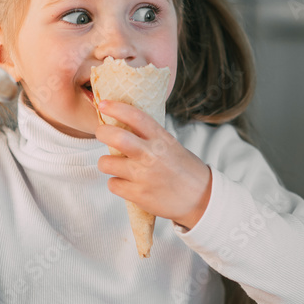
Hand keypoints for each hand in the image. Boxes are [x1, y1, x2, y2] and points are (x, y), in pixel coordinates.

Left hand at [95, 100, 211, 229]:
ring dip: (106, 163)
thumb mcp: (172, 146)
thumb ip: (150, 137)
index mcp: (161, 140)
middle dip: (102, 132)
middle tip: (102, 133)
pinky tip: (127, 183)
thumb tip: (122, 125)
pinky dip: (116, 183)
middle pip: (116, 137)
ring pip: (106, 163)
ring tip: (116, 165)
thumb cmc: (185, 170)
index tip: (104, 104)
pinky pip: (112, 184)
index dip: (116, 108)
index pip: (136, 117)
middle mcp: (152, 155)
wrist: (201, 199)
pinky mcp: (138, 195)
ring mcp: (143, 176)